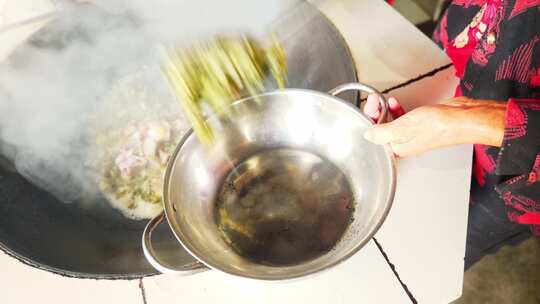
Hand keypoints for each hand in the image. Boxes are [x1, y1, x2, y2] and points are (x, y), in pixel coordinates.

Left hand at [363, 95, 505, 156]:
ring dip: (384, 110)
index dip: (369, 119)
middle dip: (375, 113)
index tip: (369, 106)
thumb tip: (368, 135)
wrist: (463, 118)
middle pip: (381, 128)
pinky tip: (394, 102)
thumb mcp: (403, 127)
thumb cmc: (440, 126)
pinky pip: (402, 117)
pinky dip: (396, 109)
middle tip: (373, 100)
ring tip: (382, 100)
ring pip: (391, 121)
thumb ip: (381, 132)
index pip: (374, 136)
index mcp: (397, 149)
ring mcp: (412, 133)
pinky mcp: (420, 124)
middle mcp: (404, 143)